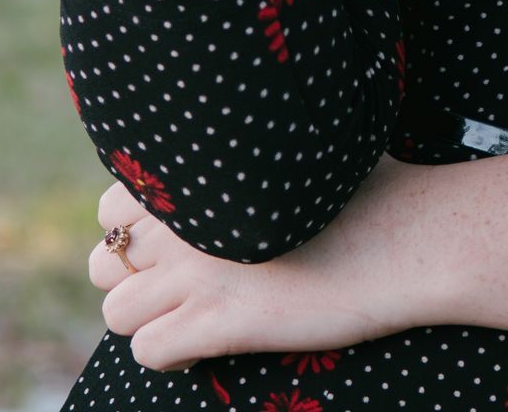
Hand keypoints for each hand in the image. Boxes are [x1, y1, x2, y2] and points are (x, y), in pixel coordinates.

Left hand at [89, 153, 425, 371]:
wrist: (404, 234)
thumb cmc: (365, 188)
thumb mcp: (289, 154)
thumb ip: (238, 161)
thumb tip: (223, 168)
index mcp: (199, 173)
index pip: (112, 207)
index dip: (137, 233)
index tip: (176, 245)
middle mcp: (185, 219)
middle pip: (103, 262)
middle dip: (134, 280)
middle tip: (182, 289)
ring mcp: (197, 271)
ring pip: (116, 311)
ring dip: (150, 320)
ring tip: (195, 318)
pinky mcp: (219, 321)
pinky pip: (149, 352)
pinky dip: (171, 354)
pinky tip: (211, 343)